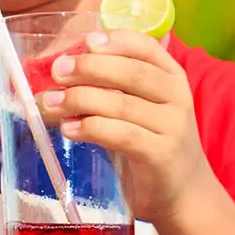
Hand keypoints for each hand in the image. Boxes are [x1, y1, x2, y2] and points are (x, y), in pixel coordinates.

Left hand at [40, 28, 212, 224]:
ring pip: (121, 103)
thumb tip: (64, 68)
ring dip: (80, 99)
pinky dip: (91, 128)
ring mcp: (172, 126)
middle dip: (89, 67)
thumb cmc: (151, 143)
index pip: (146, 47)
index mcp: (172, 77)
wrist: (184, 193)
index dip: (115, 41)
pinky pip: (121, 135)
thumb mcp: (140, 108)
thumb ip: (115, 86)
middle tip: (58, 71)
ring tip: (51, 103)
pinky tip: (70, 128)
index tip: (86, 41)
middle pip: (130, 72)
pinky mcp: (161, 154)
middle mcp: (177, 97)